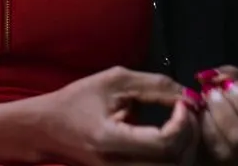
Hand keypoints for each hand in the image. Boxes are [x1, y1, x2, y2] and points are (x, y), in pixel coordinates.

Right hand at [31, 65, 198, 164]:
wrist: (47, 129)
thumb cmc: (76, 100)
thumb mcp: (113, 81)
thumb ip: (152, 86)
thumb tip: (186, 94)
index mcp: (110, 140)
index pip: (163, 143)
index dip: (182, 122)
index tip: (182, 101)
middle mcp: (118, 165)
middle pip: (174, 164)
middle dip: (191, 135)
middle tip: (190, 111)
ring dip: (186, 147)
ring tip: (184, 123)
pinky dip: (174, 155)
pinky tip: (173, 136)